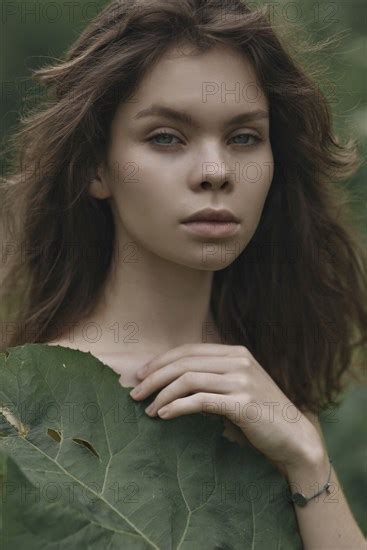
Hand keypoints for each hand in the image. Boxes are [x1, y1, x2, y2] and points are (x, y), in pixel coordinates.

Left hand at [129, 343, 322, 472]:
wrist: (294, 437)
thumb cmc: (261, 414)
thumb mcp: (237, 387)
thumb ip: (213, 377)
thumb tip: (171, 380)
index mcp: (236, 353)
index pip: (189, 350)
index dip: (161, 361)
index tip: (140, 374)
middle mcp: (239, 361)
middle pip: (184, 362)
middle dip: (154, 377)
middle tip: (135, 392)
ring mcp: (242, 381)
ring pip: (188, 380)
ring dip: (161, 395)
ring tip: (148, 409)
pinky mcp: (242, 403)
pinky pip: (199, 401)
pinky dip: (176, 407)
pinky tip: (164, 415)